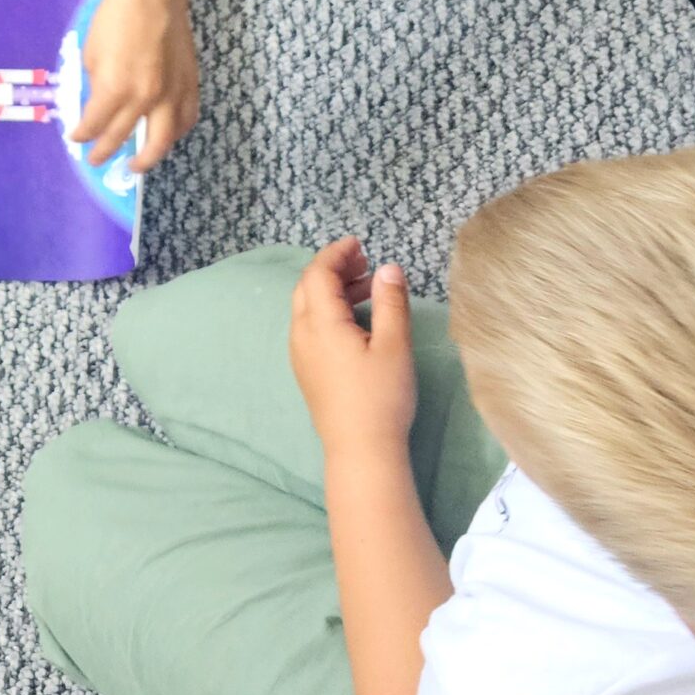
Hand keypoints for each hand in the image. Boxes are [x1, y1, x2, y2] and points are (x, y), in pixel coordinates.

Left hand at [72, 0, 197, 173]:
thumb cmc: (114, 20)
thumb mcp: (91, 55)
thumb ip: (96, 85)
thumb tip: (99, 103)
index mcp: (115, 90)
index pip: (95, 126)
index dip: (82, 135)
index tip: (76, 138)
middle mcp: (144, 100)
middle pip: (125, 139)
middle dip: (106, 152)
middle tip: (97, 160)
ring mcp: (171, 95)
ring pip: (163, 140)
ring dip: (148, 157)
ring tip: (137, 164)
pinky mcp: (189, 85)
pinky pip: (186, 120)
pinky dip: (175, 134)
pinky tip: (167, 136)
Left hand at [288, 237, 416, 462]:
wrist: (359, 449)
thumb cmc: (381, 396)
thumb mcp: (394, 345)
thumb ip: (390, 302)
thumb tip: (388, 268)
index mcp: (319, 322)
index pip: (317, 273)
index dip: (336, 253)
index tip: (359, 244)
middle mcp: (301, 333)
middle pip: (308, 286)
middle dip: (333, 268)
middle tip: (364, 262)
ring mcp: (300, 353)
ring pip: (308, 307)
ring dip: (333, 290)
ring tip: (369, 287)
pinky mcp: (307, 369)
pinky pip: (310, 326)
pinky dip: (329, 311)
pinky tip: (356, 319)